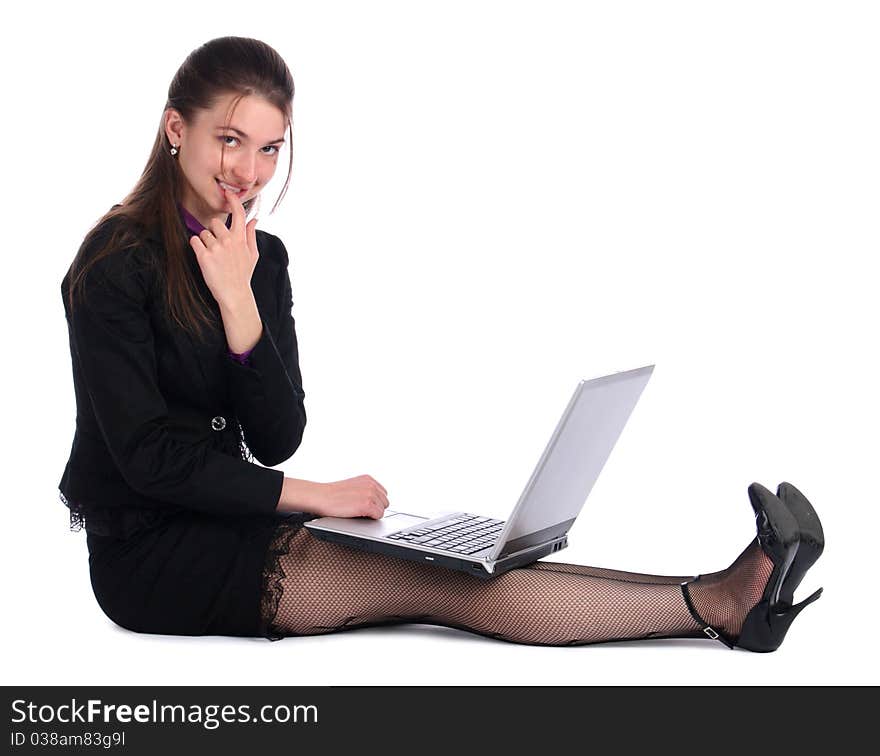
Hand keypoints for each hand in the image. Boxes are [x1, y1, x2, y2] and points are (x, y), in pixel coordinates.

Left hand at [188, 188, 259, 308]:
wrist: (234, 294)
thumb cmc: (243, 275)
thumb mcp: (252, 255)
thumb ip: (251, 235)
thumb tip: (254, 220)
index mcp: (241, 239)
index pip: (238, 214)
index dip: (233, 201)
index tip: (228, 194)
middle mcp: (228, 240)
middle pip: (215, 223)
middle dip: (214, 232)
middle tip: (218, 247)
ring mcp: (215, 248)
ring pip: (203, 233)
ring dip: (205, 242)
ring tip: (213, 256)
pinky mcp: (203, 256)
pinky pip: (194, 240)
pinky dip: (196, 246)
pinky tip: (203, 256)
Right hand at [310, 475, 389, 518]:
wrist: (320, 496)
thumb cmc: (332, 494)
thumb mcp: (352, 486)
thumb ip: (365, 490)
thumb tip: (375, 501)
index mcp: (368, 479)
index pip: (383, 495)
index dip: (374, 503)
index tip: (363, 505)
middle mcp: (371, 485)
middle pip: (385, 503)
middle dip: (375, 508)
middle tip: (359, 509)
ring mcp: (370, 494)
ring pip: (382, 511)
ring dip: (372, 514)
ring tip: (356, 512)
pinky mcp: (367, 505)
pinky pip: (378, 516)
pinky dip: (370, 519)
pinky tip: (358, 515)